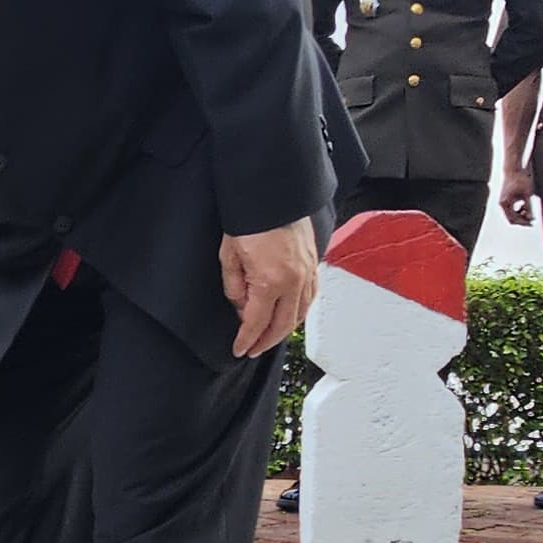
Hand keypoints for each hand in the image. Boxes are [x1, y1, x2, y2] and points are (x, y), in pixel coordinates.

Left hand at [218, 219, 321, 357]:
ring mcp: (307, 272)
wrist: (272, 193)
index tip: (239, 349)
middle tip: (253, 349)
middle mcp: (294, 281)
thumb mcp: (229, 256)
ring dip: (285, 330)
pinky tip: (291, 313)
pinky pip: (310, 296)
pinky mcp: (313, 263)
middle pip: (282, 325)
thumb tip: (241, 307)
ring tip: (270, 336)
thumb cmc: (250, 219)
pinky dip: (300, 311)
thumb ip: (234, 287)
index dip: (247, 339)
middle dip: (266, 341)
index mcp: (271, 281)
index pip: (257, 322)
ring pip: (300, 313)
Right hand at [499, 165, 535, 225]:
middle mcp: (502, 203)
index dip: (523, 222)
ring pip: (511, 214)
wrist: (513, 169)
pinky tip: (525, 206)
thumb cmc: (520, 179)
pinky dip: (518, 210)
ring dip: (520, 215)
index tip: (531, 223)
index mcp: (505, 203)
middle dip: (521, 220)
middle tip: (532, 221)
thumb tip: (531, 218)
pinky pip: (511, 209)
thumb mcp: (527, 194)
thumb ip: (529, 207)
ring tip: (529, 212)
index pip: (512, 219)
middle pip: (511, 218)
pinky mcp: (505, 198)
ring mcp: (503, 201)